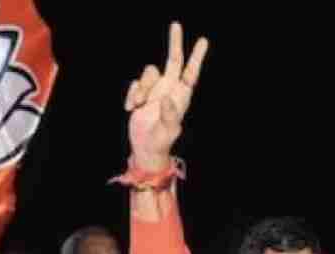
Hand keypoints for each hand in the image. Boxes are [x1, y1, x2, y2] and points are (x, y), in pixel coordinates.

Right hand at [125, 22, 208, 170]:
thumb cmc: (161, 141)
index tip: (203, 41)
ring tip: (138, 105)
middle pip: (173, 60)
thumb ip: (169, 114)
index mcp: (180, 96)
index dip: (196, 57)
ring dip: (141, 88)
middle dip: (174, 43)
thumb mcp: (167, 130)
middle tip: (176, 24)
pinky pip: (135, 85)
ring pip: (148, 73)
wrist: (145, 148)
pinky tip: (131, 109)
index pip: (190, 73)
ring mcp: (155, 91)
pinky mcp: (141, 94)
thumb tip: (166, 98)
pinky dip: (131, 95)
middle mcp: (169, 90)